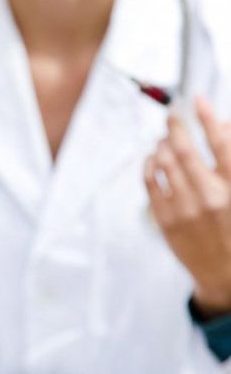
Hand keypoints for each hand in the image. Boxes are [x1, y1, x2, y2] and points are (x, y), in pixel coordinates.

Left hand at [145, 97, 230, 318]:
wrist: (224, 273)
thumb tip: (223, 126)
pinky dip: (149, 164)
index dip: (208, 117)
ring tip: (165, 139)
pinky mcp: (165, 219)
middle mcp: (210, 196)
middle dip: (176, 126)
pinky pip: (150, 182)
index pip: (222, 144)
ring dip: (162, 144)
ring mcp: (184, 209)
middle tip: (172, 116)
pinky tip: (153, 158)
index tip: (196, 100)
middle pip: (185, 149)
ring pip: (165, 162)